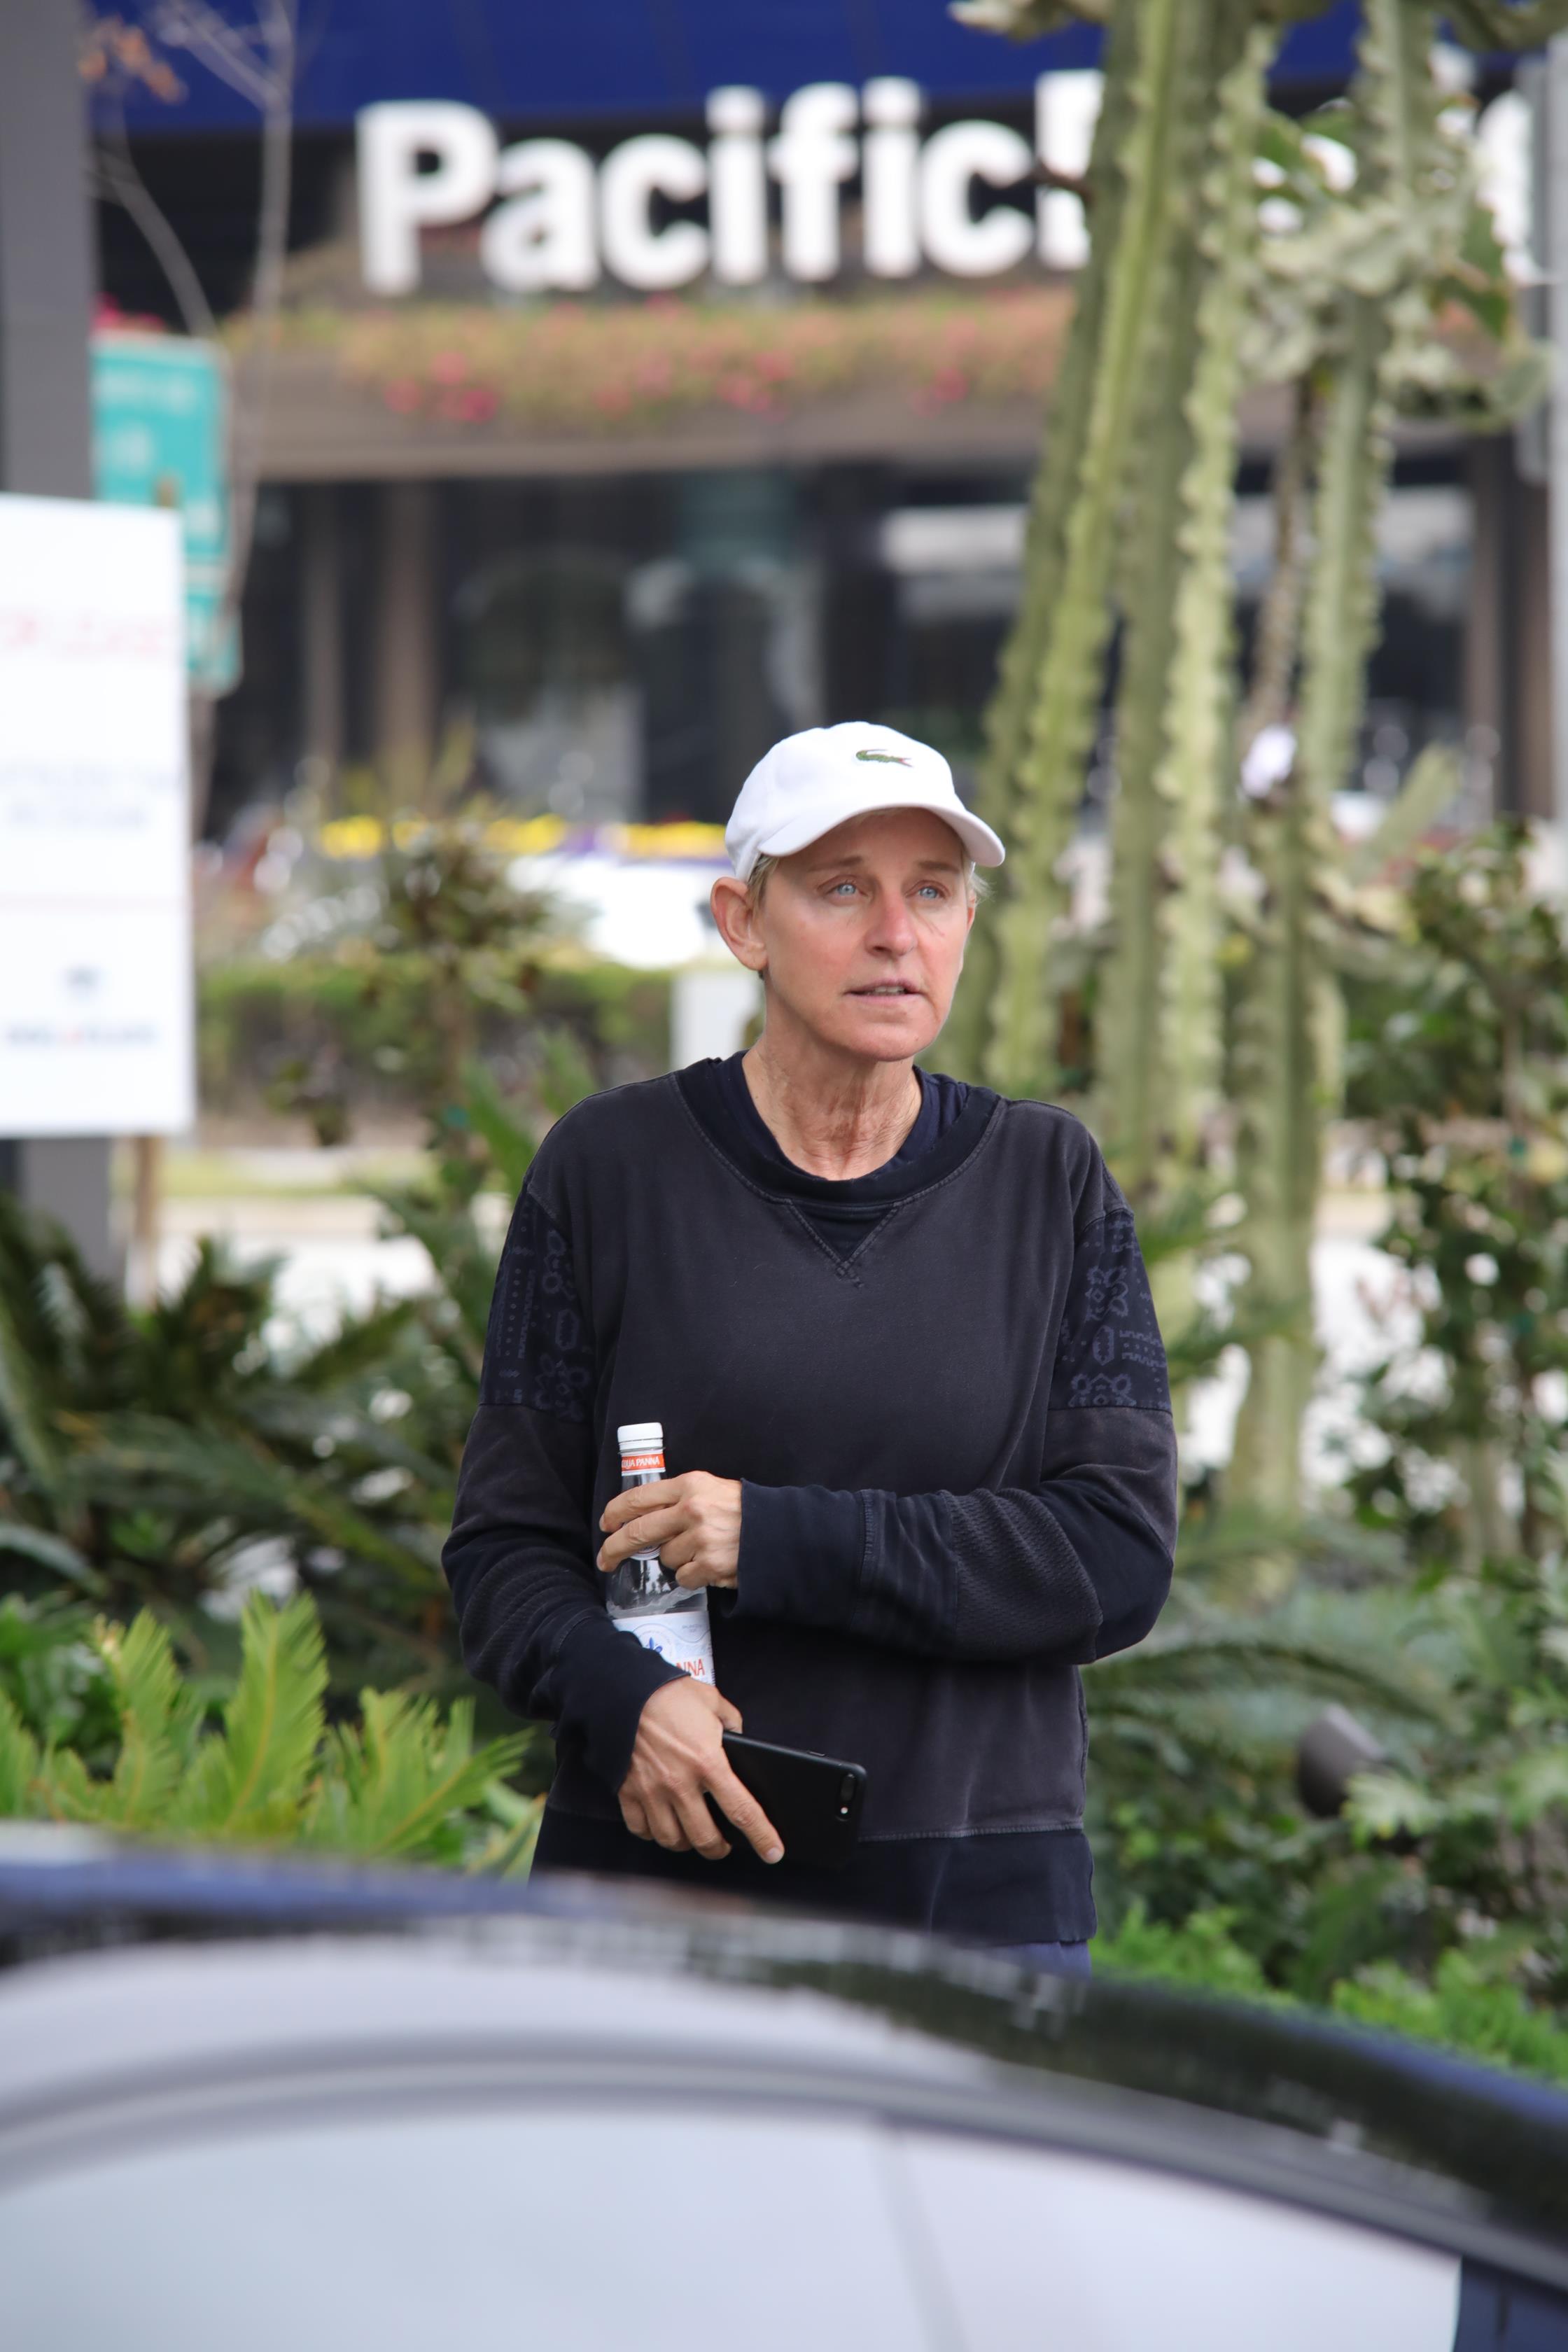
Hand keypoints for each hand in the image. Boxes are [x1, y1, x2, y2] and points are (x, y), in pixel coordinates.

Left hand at [598, 1471, 741, 1590]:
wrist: (779, 1530)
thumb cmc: (743, 1509)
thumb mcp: (711, 1489)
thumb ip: (679, 1498)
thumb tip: (644, 1516)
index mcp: (689, 1486)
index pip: (638, 1498)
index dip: (615, 1513)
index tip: (606, 1524)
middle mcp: (691, 1510)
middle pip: (637, 1532)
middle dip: (615, 1549)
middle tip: (606, 1559)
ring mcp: (700, 1539)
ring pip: (665, 1558)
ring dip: (676, 1559)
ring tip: (701, 1550)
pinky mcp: (709, 1565)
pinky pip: (683, 1577)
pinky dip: (692, 1575)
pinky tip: (709, 1563)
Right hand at [619, 1678, 783, 1864]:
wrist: (623, 1691)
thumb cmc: (668, 1694)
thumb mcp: (712, 1701)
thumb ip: (732, 1722)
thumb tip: (738, 1739)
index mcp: (708, 1762)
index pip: (742, 1811)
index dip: (762, 1836)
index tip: (772, 1852)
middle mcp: (680, 1783)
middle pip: (705, 1838)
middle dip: (720, 1849)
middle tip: (725, 1845)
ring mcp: (652, 1790)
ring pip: (672, 1839)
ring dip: (686, 1843)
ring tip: (693, 1836)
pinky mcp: (627, 1791)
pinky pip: (640, 1828)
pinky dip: (652, 1833)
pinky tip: (660, 1825)